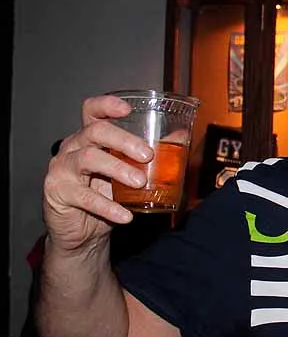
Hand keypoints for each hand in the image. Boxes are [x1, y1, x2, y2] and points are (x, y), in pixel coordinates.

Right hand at [43, 95, 152, 254]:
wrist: (81, 231)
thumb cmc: (104, 194)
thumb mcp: (127, 171)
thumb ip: (148, 153)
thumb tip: (180, 137)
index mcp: (90, 137)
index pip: (92, 111)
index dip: (106, 105)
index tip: (127, 109)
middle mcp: (73, 147)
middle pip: (95, 131)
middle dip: (124, 140)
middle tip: (147, 155)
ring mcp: (62, 168)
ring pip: (87, 158)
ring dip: (118, 169)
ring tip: (140, 182)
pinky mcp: (58, 192)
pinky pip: (84, 197)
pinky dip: (107, 206)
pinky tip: (125, 215)